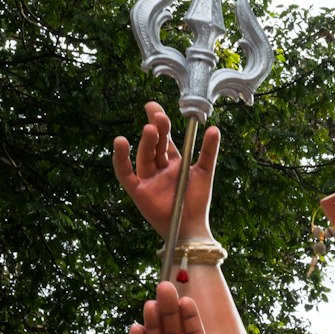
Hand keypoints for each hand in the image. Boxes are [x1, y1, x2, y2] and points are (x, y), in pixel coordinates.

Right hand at [113, 101, 219, 239]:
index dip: (160, 122)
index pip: (165, 137)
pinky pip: (125, 173)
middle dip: (156, 128)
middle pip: (155, 144)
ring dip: (147, 142)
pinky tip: (120, 143)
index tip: (154, 106)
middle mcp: (159, 168)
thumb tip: (214, 128)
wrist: (191, 227)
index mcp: (174, 162)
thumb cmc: (197, 202)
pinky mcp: (138, 191)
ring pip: (144, 156)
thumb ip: (208, 151)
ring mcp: (147, 179)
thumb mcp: (205, 172)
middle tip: (157, 114)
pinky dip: (120, 159)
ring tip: (151, 129)